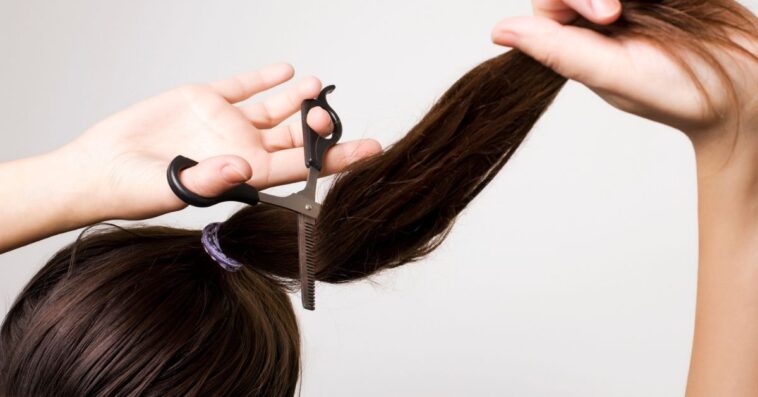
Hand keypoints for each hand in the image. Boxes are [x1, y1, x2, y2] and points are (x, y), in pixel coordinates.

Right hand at [64, 63, 381, 220]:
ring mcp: (226, 124)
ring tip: (317, 86)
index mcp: (245, 176)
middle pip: (295, 139)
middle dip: (318, 128)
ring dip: (297, 99)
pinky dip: (263, 78)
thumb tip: (243, 165)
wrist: (100, 167)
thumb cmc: (136, 191)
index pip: (301, 169)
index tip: (371, 150)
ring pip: (274, 111)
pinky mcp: (205, 101)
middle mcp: (243, 150)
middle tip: (328, 115)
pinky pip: (242, 87)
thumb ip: (210, 177)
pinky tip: (285, 70)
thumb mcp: (173, 188)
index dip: (337, 160)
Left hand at [491, 0, 757, 156]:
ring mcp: (634, 0)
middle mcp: (600, 17)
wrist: (749, 90)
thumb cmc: (682, 93)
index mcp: (578, 41)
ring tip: (663, 3)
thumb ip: (559, 50)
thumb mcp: (615, 74)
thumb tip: (498, 32)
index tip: (610, 15)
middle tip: (622, 11)